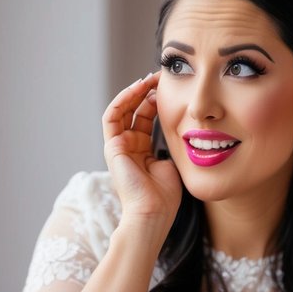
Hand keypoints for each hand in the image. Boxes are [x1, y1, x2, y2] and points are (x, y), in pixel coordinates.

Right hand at [101, 72, 181, 229]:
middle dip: (145, 92)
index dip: (155, 101)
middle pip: (132, 111)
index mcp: (141, 152)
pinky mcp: (111, 147)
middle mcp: (127, 147)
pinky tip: (137, 89)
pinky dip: (123, 100)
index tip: (170, 88)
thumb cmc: (165, 197)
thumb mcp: (172, 164)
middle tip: (159, 78)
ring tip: (149, 79)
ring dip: (134, 92)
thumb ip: (170, 146)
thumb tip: (180, 130)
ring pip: (121, 110)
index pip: (145, 118)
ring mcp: (118, 147)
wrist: (153, 213)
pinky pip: (112, 116)